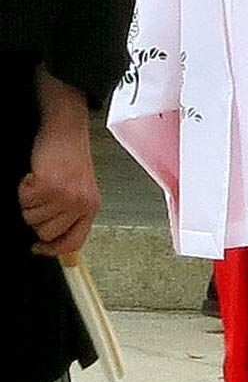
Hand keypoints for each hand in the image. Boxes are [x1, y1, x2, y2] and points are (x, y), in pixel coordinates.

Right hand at [21, 72, 102, 258]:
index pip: (73, 242)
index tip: (39, 247)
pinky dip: (24, 188)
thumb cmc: (70, 158)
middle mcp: (81, 204)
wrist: (67, 131)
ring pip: (32, 217)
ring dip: (29, 201)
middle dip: (37, 217)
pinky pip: (25, 200)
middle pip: (46, 233)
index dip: (52, 249)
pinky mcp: (49, 185)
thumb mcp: (79, 189)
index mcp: (91, 207)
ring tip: (40, 183)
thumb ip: (69, 214)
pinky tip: (35, 176)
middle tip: (42, 198)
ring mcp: (66, 196)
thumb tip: (50, 240)